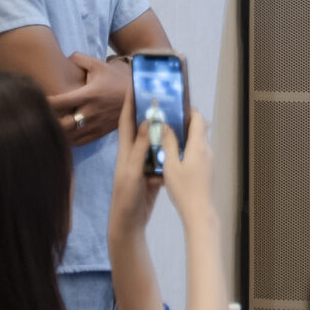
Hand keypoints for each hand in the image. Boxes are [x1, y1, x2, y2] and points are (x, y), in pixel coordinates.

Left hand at [47, 53, 128, 149]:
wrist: (138, 93)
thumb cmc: (116, 79)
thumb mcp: (100, 65)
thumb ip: (80, 59)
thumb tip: (65, 57)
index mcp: (88, 95)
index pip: (59, 103)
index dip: (46, 102)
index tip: (39, 100)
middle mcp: (91, 112)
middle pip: (62, 124)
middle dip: (50, 121)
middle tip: (44, 116)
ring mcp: (96, 124)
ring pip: (70, 136)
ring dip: (59, 132)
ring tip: (53, 125)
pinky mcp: (101, 132)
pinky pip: (80, 141)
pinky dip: (70, 139)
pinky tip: (66, 132)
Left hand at [112, 82, 215, 227]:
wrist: (128, 223)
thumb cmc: (126, 198)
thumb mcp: (131, 171)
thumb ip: (139, 148)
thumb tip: (148, 121)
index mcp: (125, 152)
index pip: (127, 122)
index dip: (130, 104)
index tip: (136, 85)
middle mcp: (134, 155)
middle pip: (143, 129)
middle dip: (151, 113)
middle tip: (165, 98)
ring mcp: (144, 165)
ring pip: (156, 143)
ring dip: (166, 131)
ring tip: (179, 118)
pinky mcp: (153, 176)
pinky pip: (164, 158)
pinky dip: (173, 151)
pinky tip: (184, 146)